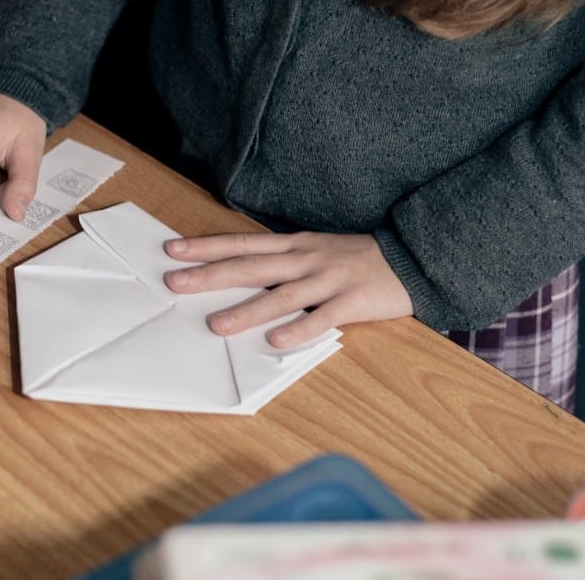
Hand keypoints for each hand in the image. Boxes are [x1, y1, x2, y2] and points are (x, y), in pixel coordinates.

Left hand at [163, 231, 412, 346]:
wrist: (410, 258)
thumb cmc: (354, 257)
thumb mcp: (314, 249)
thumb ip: (281, 260)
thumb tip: (238, 274)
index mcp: (294, 244)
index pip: (242, 243)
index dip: (207, 246)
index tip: (173, 250)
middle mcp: (305, 258)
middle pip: (252, 266)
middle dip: (211, 275)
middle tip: (176, 283)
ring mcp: (328, 279)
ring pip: (282, 295)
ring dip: (248, 311)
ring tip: (217, 325)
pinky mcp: (352, 301)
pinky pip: (322, 317)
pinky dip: (298, 329)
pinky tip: (276, 341)